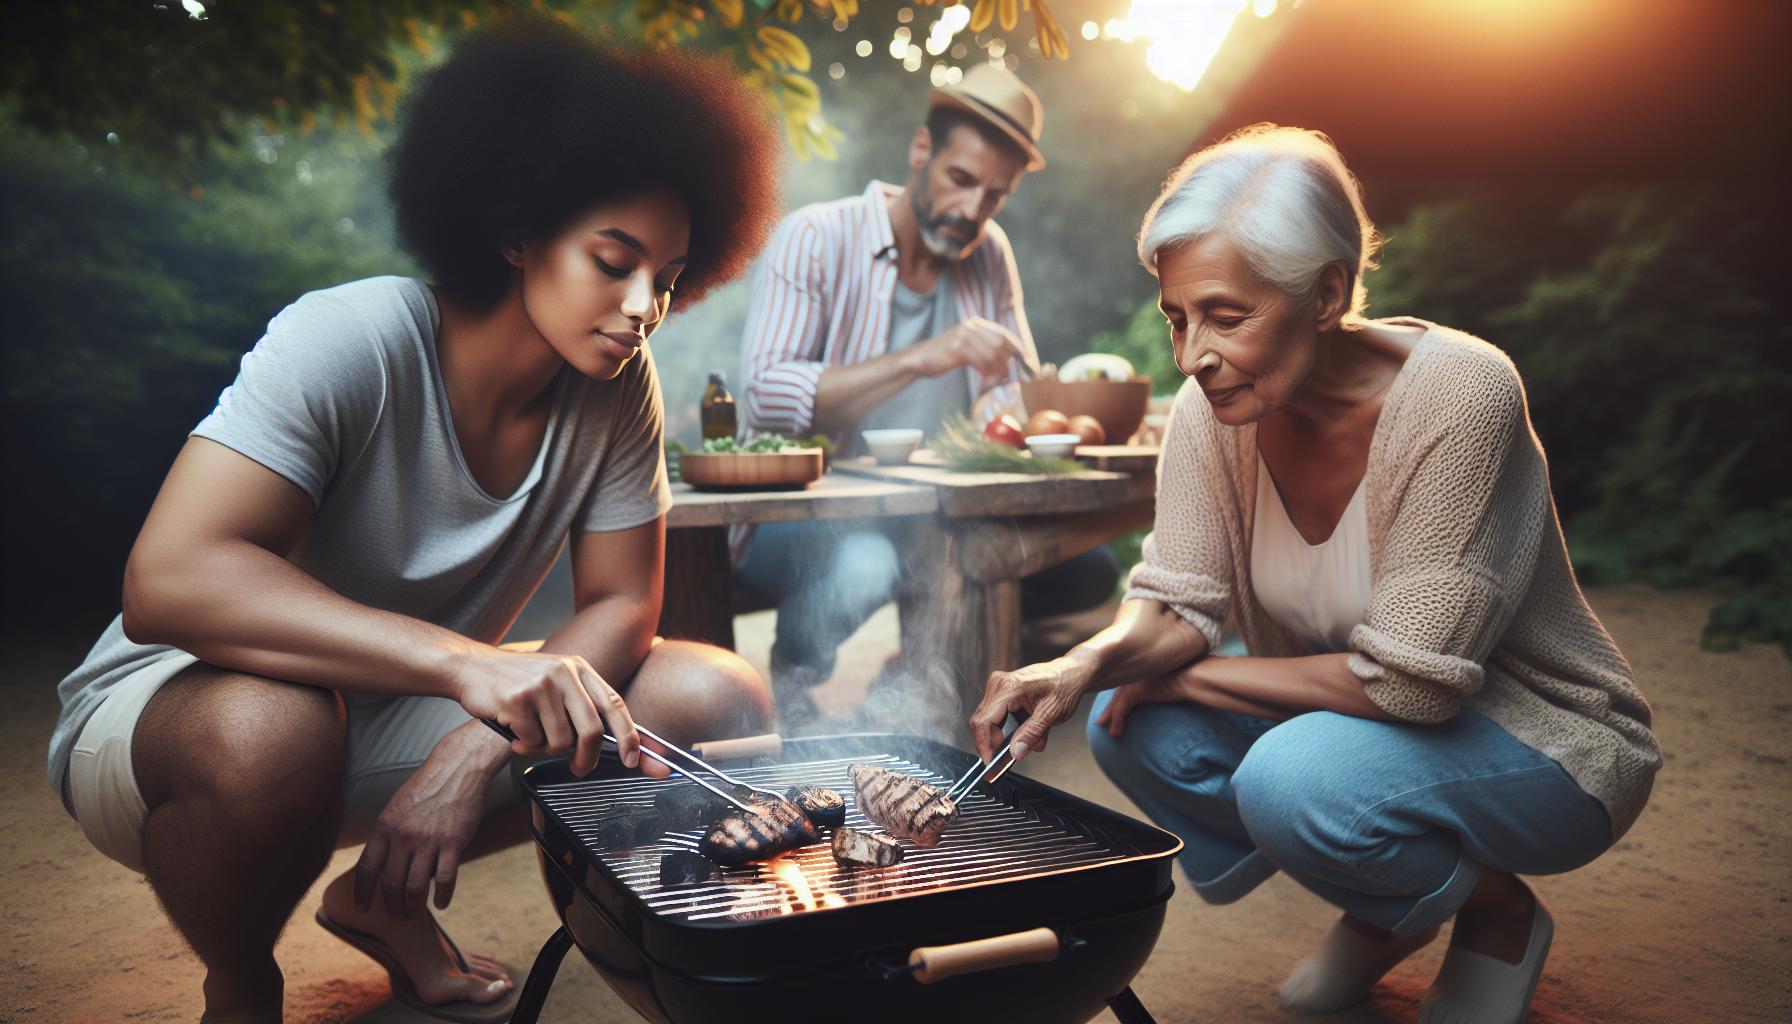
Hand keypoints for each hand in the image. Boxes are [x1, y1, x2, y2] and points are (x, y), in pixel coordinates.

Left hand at [352, 731, 493, 918]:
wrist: (458, 768)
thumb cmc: (428, 787)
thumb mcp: (397, 806)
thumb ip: (388, 834)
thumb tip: (384, 862)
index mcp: (384, 826)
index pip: (367, 868)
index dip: (362, 893)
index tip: (363, 908)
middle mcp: (403, 836)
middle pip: (391, 884)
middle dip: (392, 907)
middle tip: (397, 917)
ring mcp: (428, 840)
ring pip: (415, 886)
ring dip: (414, 907)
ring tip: (415, 914)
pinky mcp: (452, 842)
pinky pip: (445, 878)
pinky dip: (442, 896)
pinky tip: (441, 903)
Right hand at [449, 647, 641, 776]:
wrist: (471, 667)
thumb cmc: (517, 681)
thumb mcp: (556, 679)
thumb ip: (581, 703)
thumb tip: (610, 740)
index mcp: (579, 668)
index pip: (614, 704)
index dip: (629, 735)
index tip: (635, 760)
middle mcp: (564, 673)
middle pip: (591, 730)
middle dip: (588, 759)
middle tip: (580, 770)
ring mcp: (541, 685)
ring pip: (560, 741)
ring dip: (545, 748)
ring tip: (530, 735)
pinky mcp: (518, 700)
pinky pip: (532, 741)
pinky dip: (523, 745)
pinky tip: (513, 732)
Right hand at [909, 317, 1028, 383]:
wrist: (919, 359)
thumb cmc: (945, 357)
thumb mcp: (967, 347)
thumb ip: (985, 349)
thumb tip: (1009, 361)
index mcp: (976, 323)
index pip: (1004, 334)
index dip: (1016, 348)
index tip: (1024, 362)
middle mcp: (972, 326)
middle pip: (1001, 343)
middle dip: (1007, 361)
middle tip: (1006, 376)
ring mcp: (964, 335)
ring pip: (992, 354)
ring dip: (997, 370)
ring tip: (995, 381)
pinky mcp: (957, 348)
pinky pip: (981, 361)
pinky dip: (986, 373)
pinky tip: (985, 380)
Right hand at [968, 653, 1094, 764]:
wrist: (1069, 674)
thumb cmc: (1063, 687)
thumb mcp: (1051, 714)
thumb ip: (1031, 734)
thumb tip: (1015, 752)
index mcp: (1008, 688)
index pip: (983, 721)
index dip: (983, 744)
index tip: (991, 762)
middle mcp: (998, 685)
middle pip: (982, 723)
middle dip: (998, 742)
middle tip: (1015, 753)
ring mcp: (998, 687)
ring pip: (989, 722)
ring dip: (1006, 736)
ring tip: (1030, 738)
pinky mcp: (1001, 693)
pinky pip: (996, 717)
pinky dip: (1009, 729)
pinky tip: (1026, 729)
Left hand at [1092, 674, 1187, 737]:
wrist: (1192, 677)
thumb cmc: (1190, 678)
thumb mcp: (1175, 680)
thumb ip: (1166, 686)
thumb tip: (1170, 693)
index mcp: (1142, 669)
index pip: (1125, 684)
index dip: (1118, 696)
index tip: (1112, 705)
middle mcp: (1134, 673)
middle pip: (1117, 693)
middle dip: (1109, 706)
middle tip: (1101, 719)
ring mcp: (1133, 681)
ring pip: (1116, 702)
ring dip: (1109, 716)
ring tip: (1104, 728)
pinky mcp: (1134, 692)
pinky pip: (1120, 710)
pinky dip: (1117, 722)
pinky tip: (1115, 733)